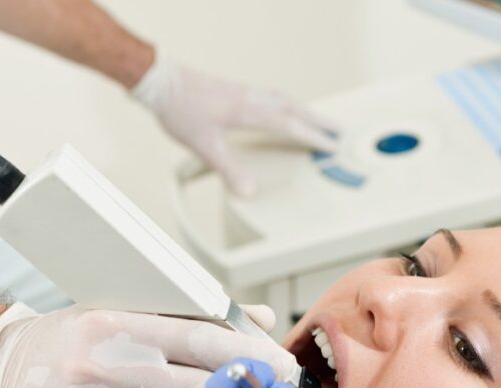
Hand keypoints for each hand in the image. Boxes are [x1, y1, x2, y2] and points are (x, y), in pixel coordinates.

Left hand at [132, 53, 337, 196]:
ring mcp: (245, 92)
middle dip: (318, 120)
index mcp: (250, 112)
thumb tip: (248, 192)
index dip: (313, 137)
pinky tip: (280, 109)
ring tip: (316, 120)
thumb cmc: (181, 109)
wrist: (161, 81)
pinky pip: (271, 96)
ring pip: (284, 99)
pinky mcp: (235, 90)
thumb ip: (230, 170)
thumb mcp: (206, 146)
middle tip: (338, 129)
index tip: (331, 145)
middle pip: (295, 109)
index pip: (291, 126)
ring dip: (304, 110)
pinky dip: (286, 104)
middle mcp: (252, 98)